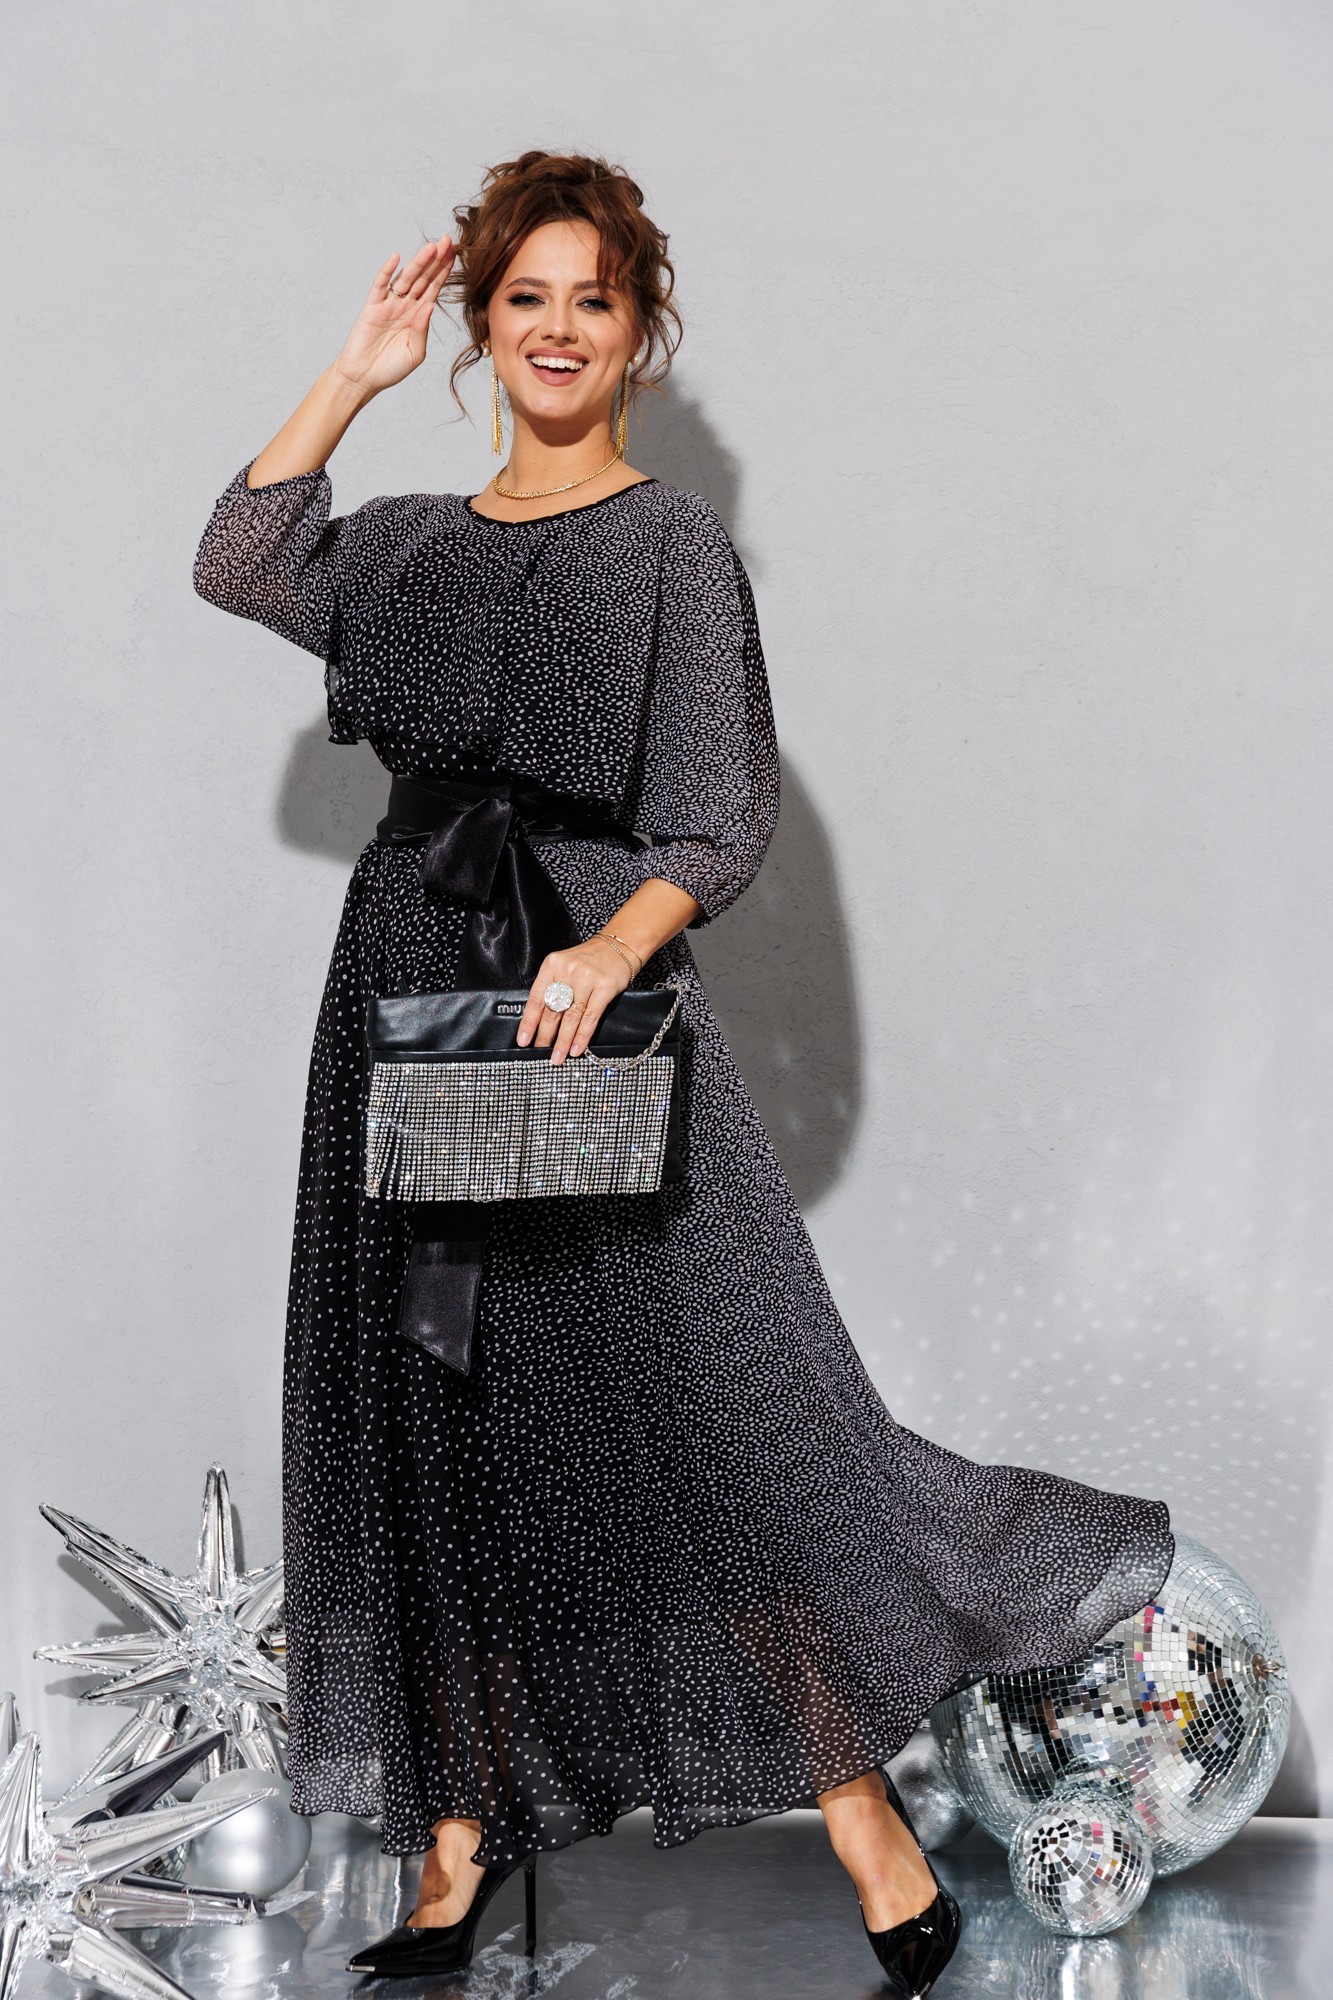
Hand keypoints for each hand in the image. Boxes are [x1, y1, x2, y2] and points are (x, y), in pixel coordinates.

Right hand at [330, 236, 455, 399]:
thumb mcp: (414, 353)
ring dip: (418, 263)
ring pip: (405, 279)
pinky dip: (387, 272)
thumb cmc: (390, 369)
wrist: (363, 379)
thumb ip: (422, 331)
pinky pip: (380, 286)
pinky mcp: (371, 308)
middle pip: (423, 278)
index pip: (434, 289)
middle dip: (435, 261)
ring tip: (431, 247)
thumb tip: (428, 306)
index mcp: (418, 316)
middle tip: (447, 241)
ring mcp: (388, 305)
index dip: (444, 272)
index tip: (456, 254)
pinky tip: (396, 258)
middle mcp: (405, 306)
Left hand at [516, 936, 634, 1063]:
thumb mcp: (565, 966)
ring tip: (558, 1057)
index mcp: (552, 965)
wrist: (619, 945)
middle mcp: (567, 971)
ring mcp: (587, 979)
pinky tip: (576, 1049)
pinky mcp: (605, 987)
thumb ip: (553, 988)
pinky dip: (582, 1036)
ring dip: (563, 1041)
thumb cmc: (590, 960)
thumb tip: (541, 1022)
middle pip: (552, 1010)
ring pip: (571, 1017)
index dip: (529, 1023)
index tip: (524, 1041)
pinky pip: (590, 1017)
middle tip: (540, 1053)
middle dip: (545, 1036)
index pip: (536, 999)